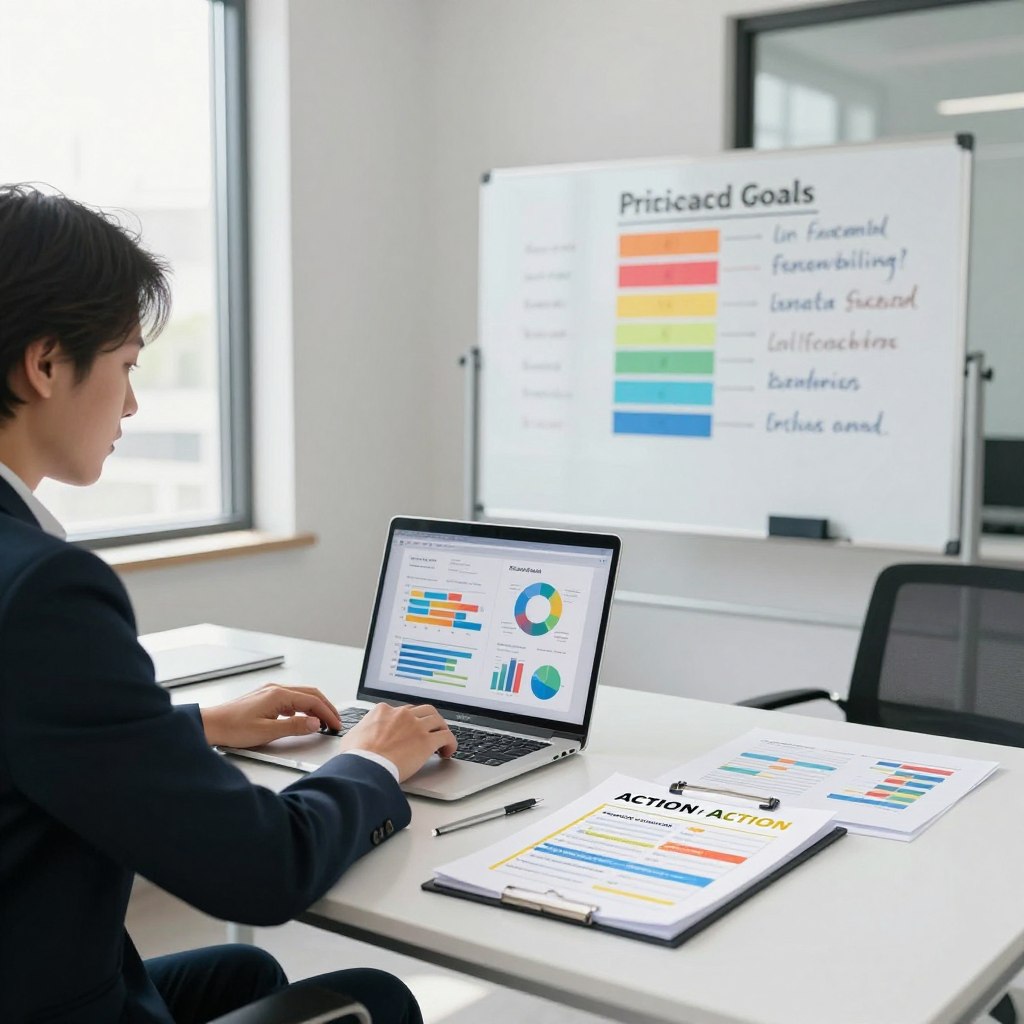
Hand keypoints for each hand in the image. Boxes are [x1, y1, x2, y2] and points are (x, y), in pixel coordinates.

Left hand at [199, 683, 341, 747]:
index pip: (312, 701)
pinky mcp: (265, 698)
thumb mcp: (267, 732)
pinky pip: (291, 699)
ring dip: (315, 707)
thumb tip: (315, 724)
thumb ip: (294, 727)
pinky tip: (302, 719)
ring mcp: (270, 692)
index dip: (327, 713)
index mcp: (279, 695)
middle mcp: (276, 689)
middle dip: (325, 708)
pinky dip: (302, 708)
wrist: (211, 725)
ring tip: (322, 721)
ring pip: (301, 696)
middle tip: (335, 722)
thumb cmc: (233, 728)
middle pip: (310, 694)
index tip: (336, 725)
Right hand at [340, 702, 456, 780]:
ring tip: (442, 740)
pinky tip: (448, 751)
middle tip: (431, 731)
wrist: (365, 767)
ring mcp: (415, 726)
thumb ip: (360, 732)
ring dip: (442, 729)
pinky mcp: (426, 741)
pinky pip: (446, 737)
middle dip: (429, 721)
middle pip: (423, 711)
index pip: (403, 711)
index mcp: (383, 711)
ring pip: (438, 720)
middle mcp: (402, 714)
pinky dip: (450, 743)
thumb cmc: (356, 757)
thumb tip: (357, 737)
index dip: (409, 721)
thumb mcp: (352, 737)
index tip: (411, 730)